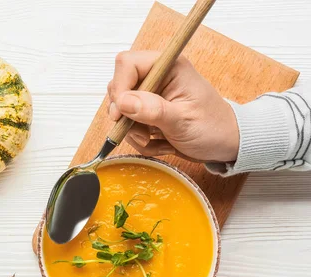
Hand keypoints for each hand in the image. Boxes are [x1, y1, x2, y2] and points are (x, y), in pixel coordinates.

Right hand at [107, 51, 239, 162]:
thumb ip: (153, 110)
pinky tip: (160, 141)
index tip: (122, 113)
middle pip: (118, 88)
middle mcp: (157, 77)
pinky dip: (139, 138)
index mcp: (169, 67)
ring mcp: (151, 96)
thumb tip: (124, 102)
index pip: (127, 64)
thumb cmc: (213, 127)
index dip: (120, 87)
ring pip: (121, 110)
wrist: (224, 144)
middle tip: (143, 133)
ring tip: (155, 139)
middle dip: (126, 116)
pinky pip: (128, 125)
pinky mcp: (147, 112)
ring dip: (133, 131)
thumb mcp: (184, 121)